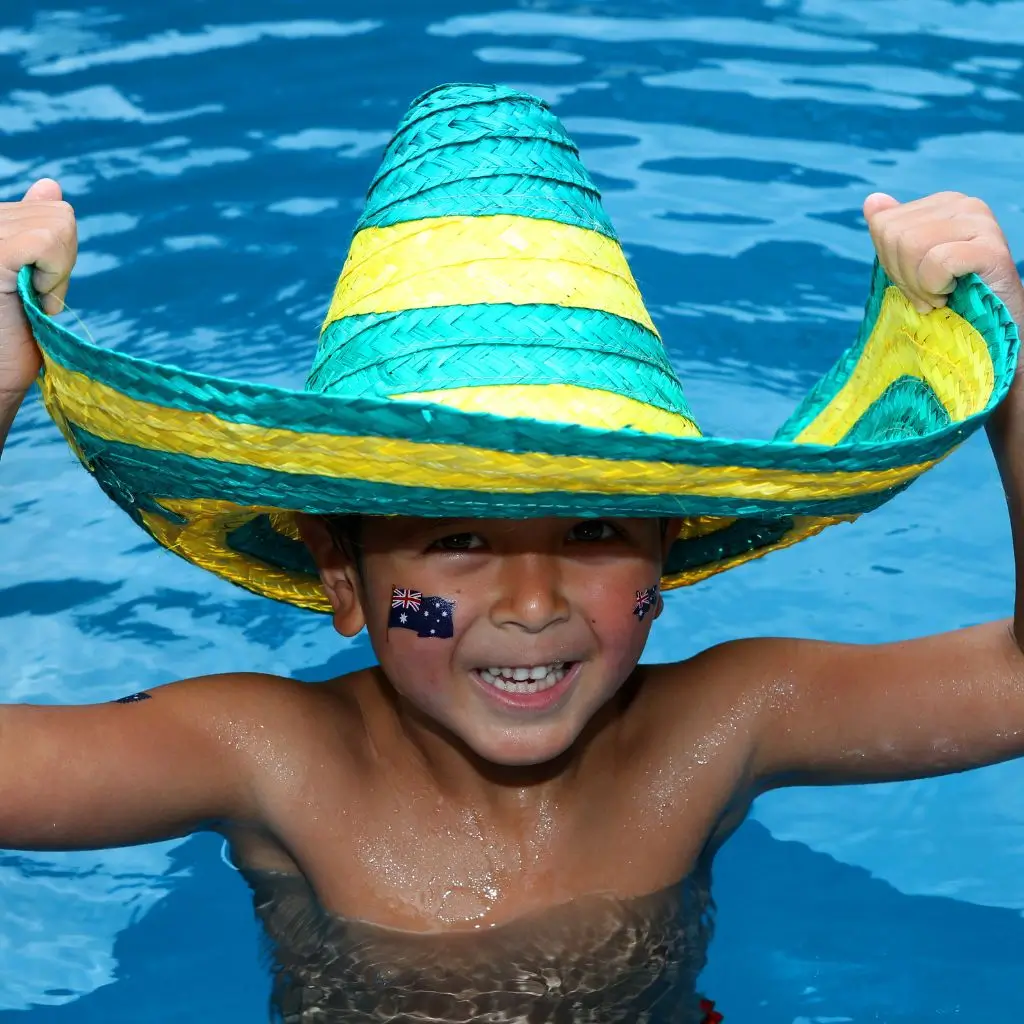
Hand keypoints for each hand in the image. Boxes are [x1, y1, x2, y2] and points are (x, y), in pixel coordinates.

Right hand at [0, 179, 76, 397]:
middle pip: (60, 216)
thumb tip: (52, 185)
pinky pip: (51, 240)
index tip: (32, 290)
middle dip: (58, 267)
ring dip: (56, 275)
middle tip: (27, 300)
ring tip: (23, 300)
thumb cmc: (12, 336)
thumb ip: (38, 231)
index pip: (52, 211)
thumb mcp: (32, 277)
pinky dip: (53, 275)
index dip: (58, 259)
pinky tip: (29, 297)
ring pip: (61, 224)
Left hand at [863, 191, 1023, 326]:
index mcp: (941, 204)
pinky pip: (938, 262)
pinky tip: (952, 292)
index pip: (883, 225)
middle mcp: (962, 204)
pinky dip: (936, 286)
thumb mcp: (914, 265)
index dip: (890, 263)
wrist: (997, 322)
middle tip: (927, 293)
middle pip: (894, 235)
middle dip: (903, 275)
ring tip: (939, 295)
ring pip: (913, 246)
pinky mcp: (991, 248)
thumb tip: (871, 200)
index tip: (914, 282)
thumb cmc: (954, 295)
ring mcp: (980, 222)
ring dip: (920, 285)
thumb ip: (892, 234)